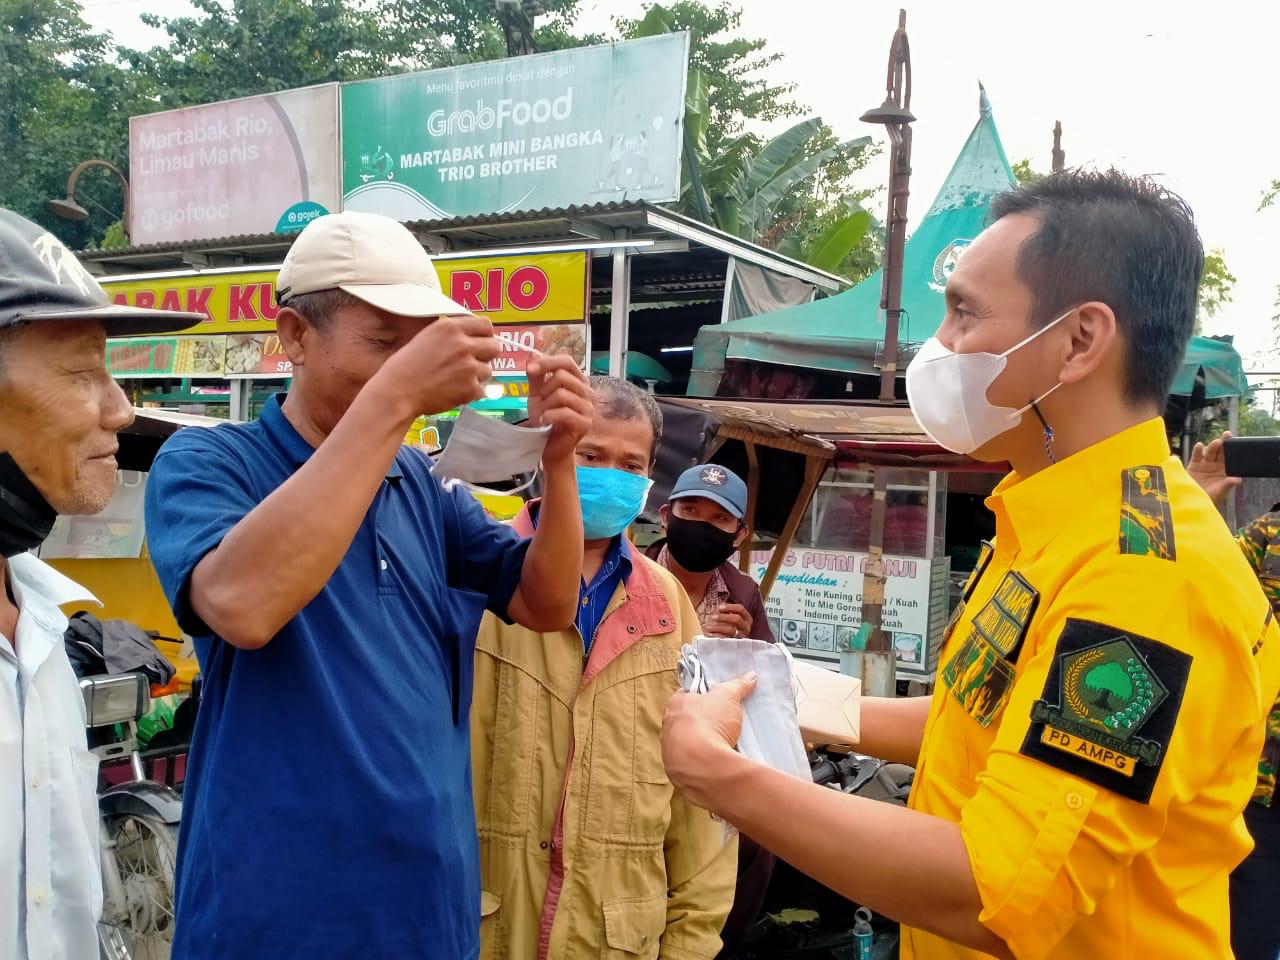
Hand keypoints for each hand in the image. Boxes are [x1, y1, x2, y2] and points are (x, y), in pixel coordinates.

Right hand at [374, 314, 499, 418]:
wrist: (397, 391)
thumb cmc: (406, 366)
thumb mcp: (428, 337)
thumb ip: (452, 335)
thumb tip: (474, 337)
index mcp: (450, 327)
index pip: (486, 325)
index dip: (485, 335)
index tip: (481, 342)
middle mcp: (462, 344)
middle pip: (494, 347)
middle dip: (486, 355)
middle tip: (473, 363)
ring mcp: (468, 366)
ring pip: (488, 370)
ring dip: (477, 376)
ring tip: (456, 380)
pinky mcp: (470, 388)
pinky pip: (482, 390)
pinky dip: (471, 393)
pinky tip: (454, 392)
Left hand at [527, 355, 593, 465]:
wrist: (550, 446)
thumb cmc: (546, 419)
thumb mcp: (537, 394)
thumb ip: (536, 375)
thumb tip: (533, 353)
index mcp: (577, 381)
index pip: (567, 361)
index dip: (548, 362)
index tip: (530, 369)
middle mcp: (586, 392)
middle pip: (562, 376)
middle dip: (544, 389)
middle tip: (540, 403)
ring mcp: (588, 408)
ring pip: (562, 394)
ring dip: (546, 405)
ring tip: (543, 415)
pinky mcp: (585, 423)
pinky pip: (564, 412)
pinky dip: (549, 416)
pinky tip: (544, 421)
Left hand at [661, 673, 756, 809]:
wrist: (702, 765)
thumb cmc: (709, 722)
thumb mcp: (728, 697)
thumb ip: (738, 685)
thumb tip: (750, 676)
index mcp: (674, 704)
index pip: (687, 694)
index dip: (702, 695)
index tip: (716, 700)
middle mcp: (667, 726)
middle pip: (686, 719)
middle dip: (702, 721)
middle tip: (722, 722)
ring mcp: (669, 750)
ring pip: (686, 743)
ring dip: (700, 743)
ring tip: (721, 744)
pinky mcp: (676, 771)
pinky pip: (690, 763)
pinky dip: (701, 762)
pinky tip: (715, 762)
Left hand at [704, 602, 752, 638]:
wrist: (722, 642)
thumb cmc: (724, 625)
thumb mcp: (726, 616)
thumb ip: (725, 611)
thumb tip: (720, 608)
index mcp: (747, 619)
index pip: (740, 609)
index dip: (729, 607)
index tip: (719, 608)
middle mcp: (746, 628)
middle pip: (737, 619)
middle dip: (723, 617)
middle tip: (712, 617)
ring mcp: (741, 637)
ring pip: (731, 630)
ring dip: (718, 627)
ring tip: (708, 626)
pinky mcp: (734, 645)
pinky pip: (725, 640)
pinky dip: (716, 635)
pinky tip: (709, 634)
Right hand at [1188, 430, 1241, 506]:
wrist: (1192, 501)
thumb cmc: (1209, 498)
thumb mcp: (1220, 491)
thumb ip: (1228, 484)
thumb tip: (1237, 480)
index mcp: (1225, 470)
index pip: (1230, 457)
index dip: (1233, 449)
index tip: (1236, 441)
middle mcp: (1216, 466)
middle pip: (1221, 452)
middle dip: (1224, 443)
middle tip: (1227, 436)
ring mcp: (1205, 465)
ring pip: (1210, 452)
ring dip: (1213, 446)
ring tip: (1216, 443)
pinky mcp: (1194, 465)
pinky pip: (1196, 456)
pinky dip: (1197, 450)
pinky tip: (1200, 445)